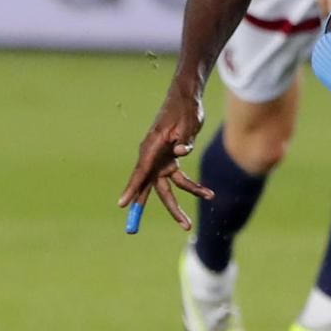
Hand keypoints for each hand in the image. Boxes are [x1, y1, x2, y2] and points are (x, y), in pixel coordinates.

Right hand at [117, 81, 211, 231]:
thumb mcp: (187, 123)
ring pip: (168, 188)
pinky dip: (192, 188)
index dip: (132, 189)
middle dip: (150, 209)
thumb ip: (184, 140)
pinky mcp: (172, 159)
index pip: (140, 172)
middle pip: (152, 187)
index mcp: (152, 148)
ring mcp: (162, 159)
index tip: (122, 204)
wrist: (188, 99)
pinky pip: (180, 179)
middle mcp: (153, 156)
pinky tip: (208, 193)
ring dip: (178, 205)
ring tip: (188, 226)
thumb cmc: (185, 109)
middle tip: (138, 231)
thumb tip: (180, 154)